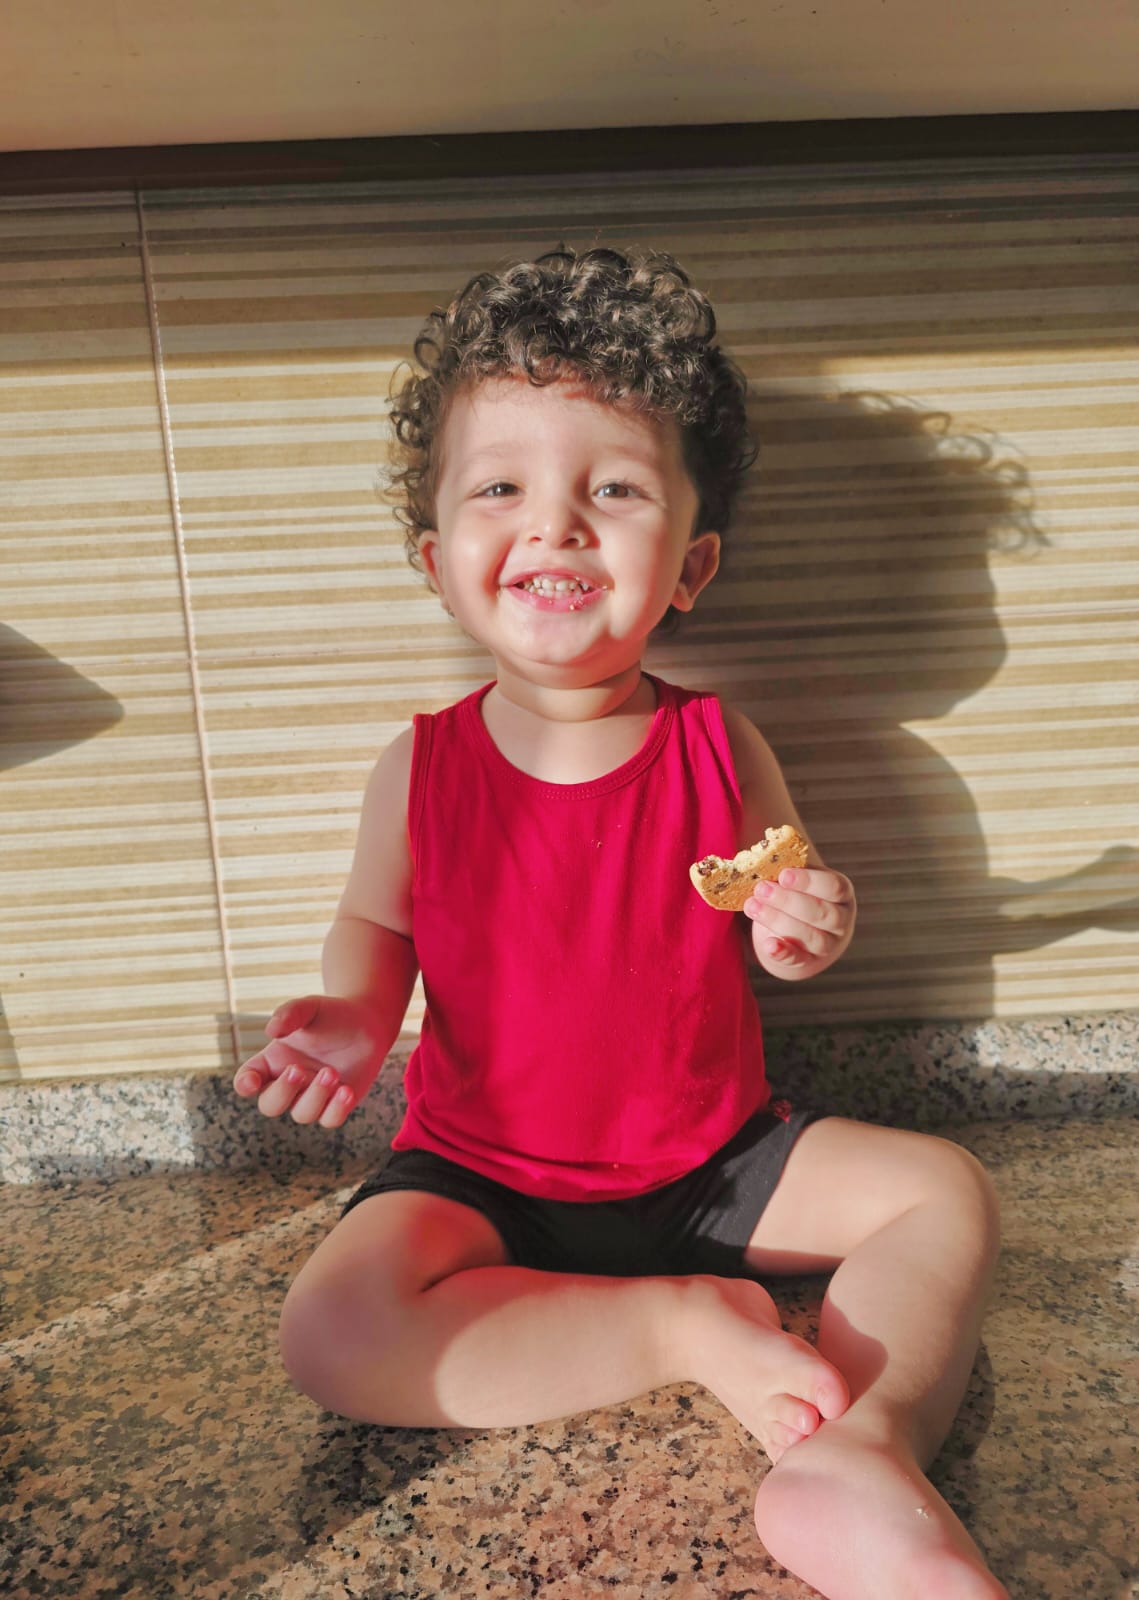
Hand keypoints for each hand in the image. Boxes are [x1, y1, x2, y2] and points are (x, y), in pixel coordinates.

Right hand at [232, 994, 386, 1127]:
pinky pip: (330, 1120)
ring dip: (316, 1095)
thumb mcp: (309, 1008)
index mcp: (272, 1062)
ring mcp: (311, 1097)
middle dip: (282, 1091)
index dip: (245, 1084)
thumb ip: (290, 1014)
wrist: (366, 1023)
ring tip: (332, 1071)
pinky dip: (336, 1109)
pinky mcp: (335, 1105)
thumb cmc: (329, 1015)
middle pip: (270, 1105)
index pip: (247, 1080)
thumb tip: (271, 1030)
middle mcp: (288, 1084)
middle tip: (298, 1069)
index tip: (252, 1081)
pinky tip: (346, 1090)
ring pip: (302, 1114)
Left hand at [744, 866, 855, 981]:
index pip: (834, 887)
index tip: (783, 875)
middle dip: (789, 901)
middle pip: (822, 913)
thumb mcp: (797, 880)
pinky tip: (768, 944)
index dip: (809, 881)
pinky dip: (783, 952)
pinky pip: (798, 959)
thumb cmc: (797, 896)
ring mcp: (828, 944)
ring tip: (752, 907)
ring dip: (779, 921)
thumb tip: (758, 855)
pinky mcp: (808, 962)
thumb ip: (785, 869)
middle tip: (761, 889)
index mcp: (841, 893)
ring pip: (812, 937)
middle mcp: (840, 920)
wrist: (800, 933)